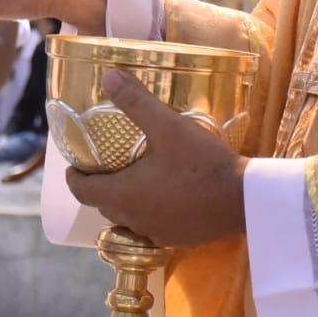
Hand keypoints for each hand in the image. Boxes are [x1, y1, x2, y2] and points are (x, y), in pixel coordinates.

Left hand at [65, 70, 247, 247]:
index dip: (74, 178)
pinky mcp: (177, 239)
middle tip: (104, 166)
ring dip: (124, 201)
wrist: (243, 199)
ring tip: (132, 179)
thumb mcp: (168, 126)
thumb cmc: (202, 162)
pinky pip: (151, 227)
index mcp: (124, 194)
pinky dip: (148, 212)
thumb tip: (108, 76)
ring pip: (127, 218)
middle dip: (99, 187)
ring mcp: (156, 232)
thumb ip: (136, 102)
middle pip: (103, 206)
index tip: (74, 167)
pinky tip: (164, 196)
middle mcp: (134, 218)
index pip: (83, 192)